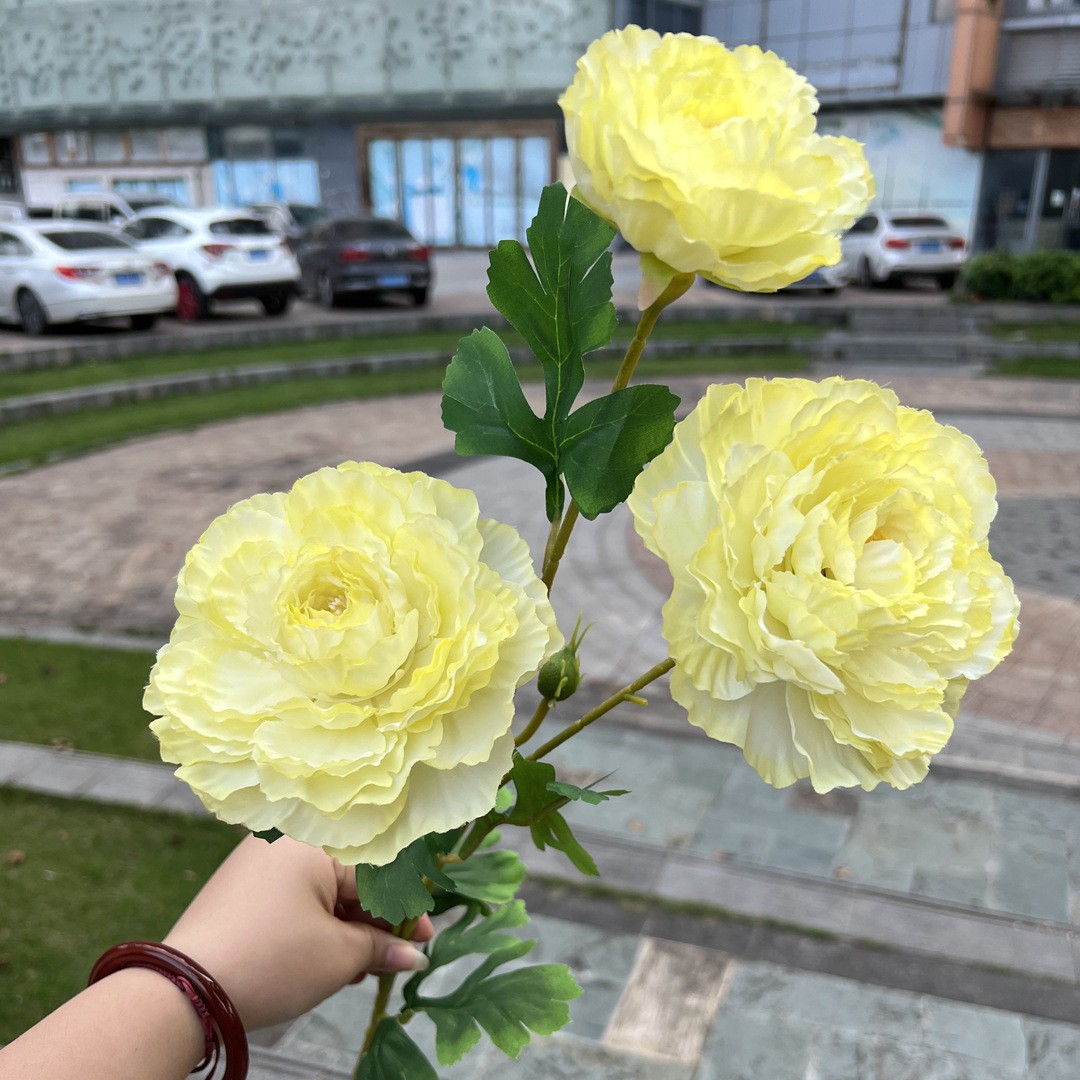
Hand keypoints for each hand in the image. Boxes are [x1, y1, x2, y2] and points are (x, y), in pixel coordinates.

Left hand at [163, 834, 432, 1029]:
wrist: (185, 988)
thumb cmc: (272, 959)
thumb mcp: (337, 957)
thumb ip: (382, 948)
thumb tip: (414, 955)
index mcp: (315, 840)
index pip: (378, 871)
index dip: (407, 908)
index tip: (426, 936)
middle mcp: (287, 839)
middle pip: (350, 875)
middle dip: (378, 919)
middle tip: (399, 954)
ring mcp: (260, 861)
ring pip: (323, 888)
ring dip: (350, 924)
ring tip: (365, 965)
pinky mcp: (242, 886)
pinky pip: (296, 895)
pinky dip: (319, 923)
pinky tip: (333, 957)